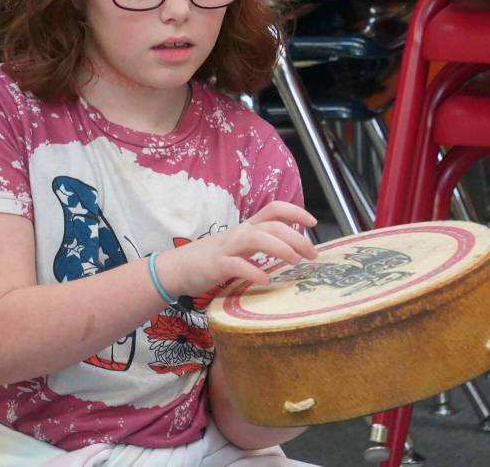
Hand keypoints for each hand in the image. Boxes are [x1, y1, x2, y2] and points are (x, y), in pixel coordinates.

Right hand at [154, 201, 317, 298]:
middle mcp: (239, 233)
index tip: (312, 222)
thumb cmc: (211, 259)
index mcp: (246, 228)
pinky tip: (265, 280)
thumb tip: (289, 250)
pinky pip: (237, 265)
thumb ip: (259, 246)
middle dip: (297, 237)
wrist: (176, 268)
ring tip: (295, 261)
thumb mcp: (239, 247)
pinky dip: (253, 272)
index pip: (274, 209)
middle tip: (312, 254)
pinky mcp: (216, 265)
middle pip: (272, 225)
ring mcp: (227, 248)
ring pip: (257, 238)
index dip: (295, 211)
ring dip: (280, 248)